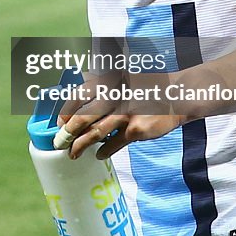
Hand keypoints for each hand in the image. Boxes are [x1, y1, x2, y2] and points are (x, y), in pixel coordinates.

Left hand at [57, 75, 184, 159]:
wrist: (176, 96)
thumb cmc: (144, 89)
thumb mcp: (121, 81)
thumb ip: (102, 90)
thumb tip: (79, 110)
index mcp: (107, 81)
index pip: (78, 96)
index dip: (65, 112)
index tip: (59, 123)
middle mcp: (113, 96)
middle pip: (82, 117)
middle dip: (68, 133)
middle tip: (60, 142)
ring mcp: (124, 113)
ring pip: (95, 133)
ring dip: (80, 146)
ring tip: (73, 153)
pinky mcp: (135, 129)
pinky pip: (113, 144)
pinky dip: (103, 151)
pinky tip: (98, 155)